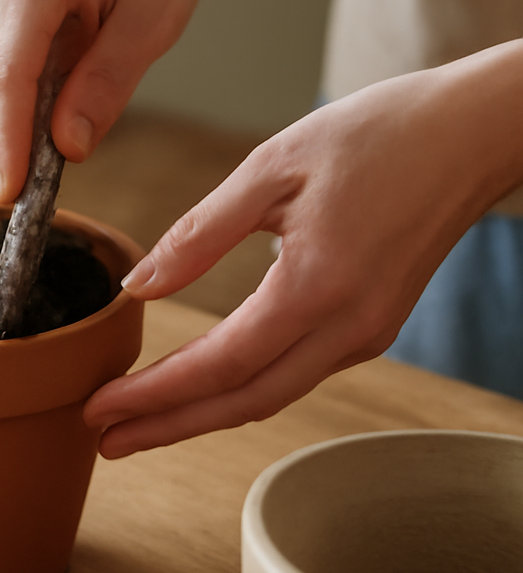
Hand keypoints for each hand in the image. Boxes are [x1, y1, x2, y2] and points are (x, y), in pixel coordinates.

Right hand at [0, 0, 209, 201]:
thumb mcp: (152, 24)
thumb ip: (106, 84)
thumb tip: (67, 147)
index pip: (10, 72)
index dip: (9, 138)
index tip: (14, 191)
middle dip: (14, 139)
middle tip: (43, 191)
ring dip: (17, 122)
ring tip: (60, 143)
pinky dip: (20, 104)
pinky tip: (51, 115)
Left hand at [85, 50, 522, 455]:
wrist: (472, 134)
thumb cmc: (379, 134)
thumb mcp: (274, 165)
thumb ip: (201, 232)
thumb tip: (140, 284)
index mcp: (317, 286)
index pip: (220, 365)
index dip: (155, 395)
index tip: (98, 410)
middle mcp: (348, 326)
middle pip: (244, 401)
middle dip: (169, 425)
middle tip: (104, 438)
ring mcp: (367, 332)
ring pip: (272, 393)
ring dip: (203, 411)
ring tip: (139, 417)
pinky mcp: (374, 325)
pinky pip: (298, 371)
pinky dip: (243, 385)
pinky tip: (205, 380)